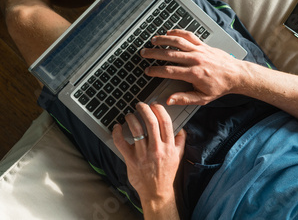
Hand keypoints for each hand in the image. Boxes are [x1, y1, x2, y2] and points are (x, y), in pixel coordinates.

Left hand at [112, 102, 185, 216]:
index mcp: (169, 147)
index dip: (159, 110)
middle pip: (151, 122)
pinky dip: (117, 132)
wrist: (157, 192)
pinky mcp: (131, 160)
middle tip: (140, 105)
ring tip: (129, 115)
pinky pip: (121, 142)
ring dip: (131, 118)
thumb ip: (180, 142)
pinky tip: (117, 127)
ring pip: (136, 129)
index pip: (165, 122)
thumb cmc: (166, 174)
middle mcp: (157, 149)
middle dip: (144, 109)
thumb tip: (181, 128)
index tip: (154, 105)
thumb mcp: (178, 157)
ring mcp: (143, 155)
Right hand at [141, 29, 246, 105]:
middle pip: (170, 54)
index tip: (148, 71)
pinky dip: (178, 32)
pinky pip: (189, 36)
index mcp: (194, 74)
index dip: (156, 71)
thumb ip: (184, 98)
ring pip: (178, 42)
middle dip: (154, 53)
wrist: (236, 75)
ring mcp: (199, 50)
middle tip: (144, 53)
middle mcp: (195, 60)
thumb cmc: (220, 87)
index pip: (169, 71)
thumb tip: (169, 100)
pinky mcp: (203, 45)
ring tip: (153, 40)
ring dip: (163, 40)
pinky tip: (169, 32)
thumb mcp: (202, 98)